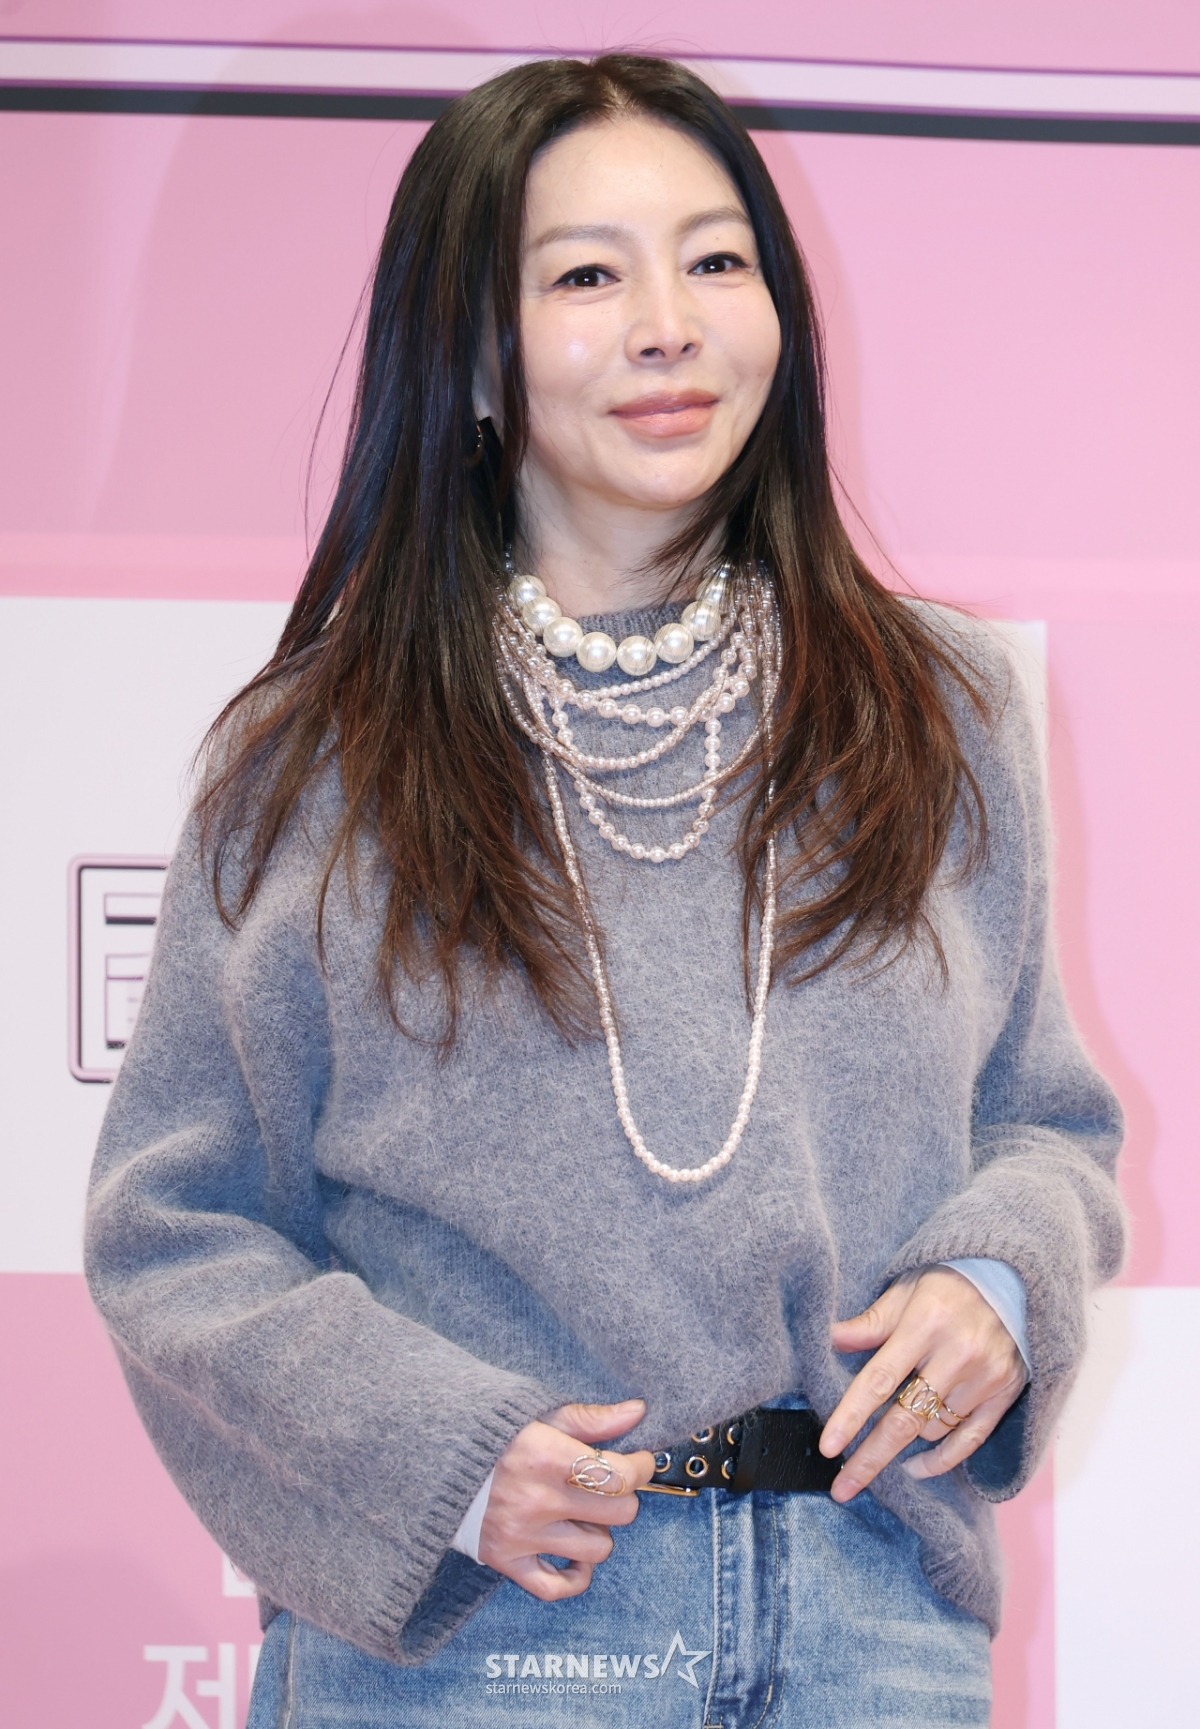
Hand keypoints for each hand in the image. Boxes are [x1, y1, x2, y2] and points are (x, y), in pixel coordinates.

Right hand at [478, 1399, 655, 1599]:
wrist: (434, 1458)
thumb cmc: (493, 1433)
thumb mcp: (541, 1414)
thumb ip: (592, 1418)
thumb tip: (637, 1412)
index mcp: (547, 1457)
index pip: (620, 1477)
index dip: (641, 1468)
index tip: (638, 1461)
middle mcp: (537, 1500)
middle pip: (618, 1514)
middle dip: (621, 1496)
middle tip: (606, 1484)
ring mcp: (522, 1536)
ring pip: (597, 1550)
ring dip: (598, 1530)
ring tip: (582, 1512)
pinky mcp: (506, 1560)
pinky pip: (556, 1588)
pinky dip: (574, 1576)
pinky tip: (573, 1554)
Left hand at [819, 1267, 1026, 1501]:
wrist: (1013, 1278)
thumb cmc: (949, 1281)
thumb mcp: (906, 1289)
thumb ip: (872, 1321)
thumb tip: (830, 1339)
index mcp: (926, 1323)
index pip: (880, 1379)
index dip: (852, 1415)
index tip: (828, 1446)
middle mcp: (957, 1354)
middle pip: (905, 1420)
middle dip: (870, 1458)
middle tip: (843, 1488)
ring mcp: (985, 1377)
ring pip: (932, 1429)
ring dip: (905, 1440)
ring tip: (887, 1433)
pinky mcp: (1005, 1393)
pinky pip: (969, 1440)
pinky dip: (941, 1460)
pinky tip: (915, 1468)